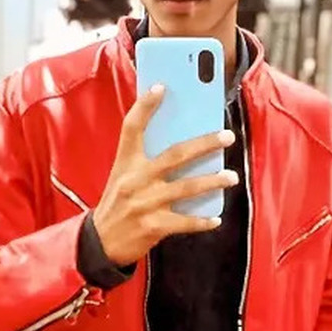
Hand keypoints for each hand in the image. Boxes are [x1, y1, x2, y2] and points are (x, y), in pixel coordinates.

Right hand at [92, 84, 237, 266]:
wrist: (100, 243)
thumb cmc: (118, 202)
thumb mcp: (123, 175)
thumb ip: (145, 159)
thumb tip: (182, 142)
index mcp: (126, 162)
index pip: (132, 127)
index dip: (145, 106)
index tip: (161, 87)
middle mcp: (135, 179)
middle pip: (175, 155)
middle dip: (204, 144)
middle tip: (227, 136)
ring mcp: (145, 203)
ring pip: (187, 188)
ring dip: (213, 181)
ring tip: (231, 176)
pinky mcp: (154, 226)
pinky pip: (185, 221)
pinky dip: (203, 221)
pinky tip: (217, 218)